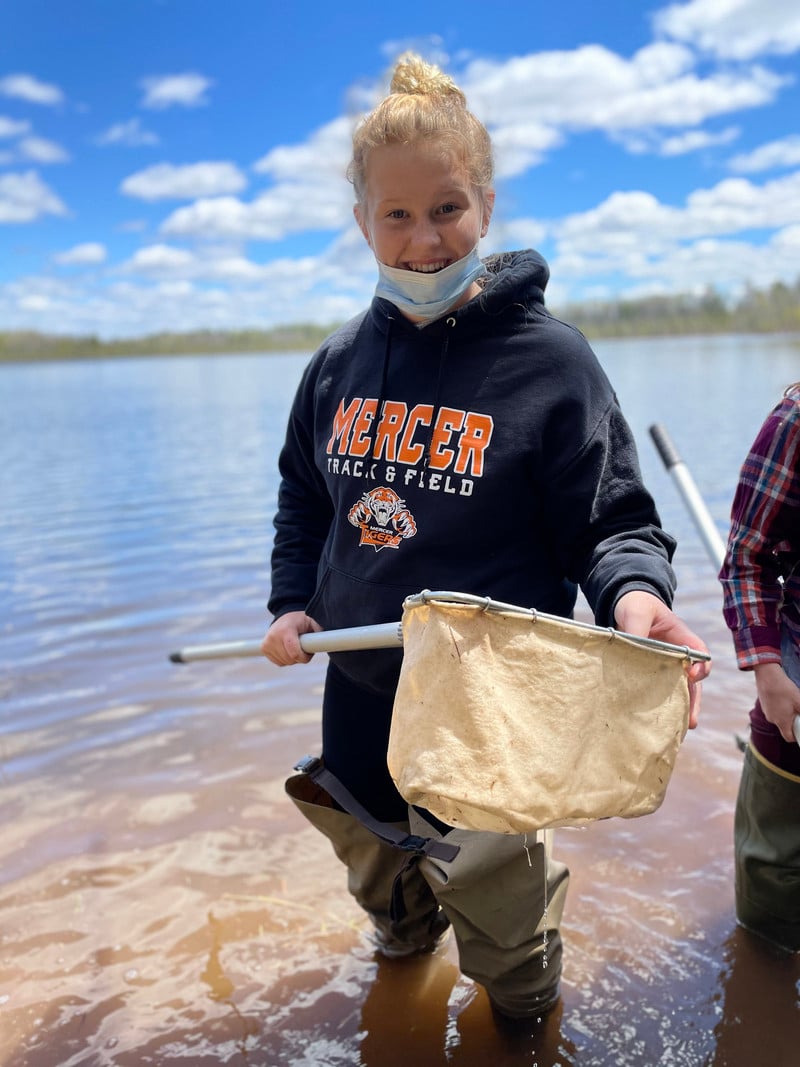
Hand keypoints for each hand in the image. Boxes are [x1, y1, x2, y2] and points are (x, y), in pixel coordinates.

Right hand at [261, 611, 321, 665]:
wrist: (286, 617)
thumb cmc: (302, 621)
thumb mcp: (313, 622)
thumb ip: (319, 631)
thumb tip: (330, 640)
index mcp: (286, 630)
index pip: (294, 653)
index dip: (304, 658)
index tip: (309, 654)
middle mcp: (273, 636)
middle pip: (290, 659)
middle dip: (300, 657)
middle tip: (304, 647)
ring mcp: (267, 643)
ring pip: (285, 662)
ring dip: (293, 658)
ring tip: (296, 646)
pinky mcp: (264, 648)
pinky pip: (279, 662)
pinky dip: (285, 659)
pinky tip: (288, 649)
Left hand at [614, 590, 710, 728]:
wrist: (624, 607)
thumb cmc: (636, 606)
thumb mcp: (636, 611)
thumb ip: (637, 627)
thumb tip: (635, 647)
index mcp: (682, 637)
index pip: (700, 654)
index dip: (701, 667)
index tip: (691, 676)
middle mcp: (678, 655)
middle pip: (693, 681)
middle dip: (694, 702)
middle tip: (692, 721)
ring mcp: (665, 666)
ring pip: (679, 691)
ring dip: (680, 710)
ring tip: (680, 730)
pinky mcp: (650, 674)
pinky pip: (659, 691)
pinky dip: (661, 706)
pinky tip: (657, 723)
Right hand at [753, 662, 799, 743]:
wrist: (767, 676)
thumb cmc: (784, 689)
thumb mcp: (799, 701)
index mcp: (782, 722)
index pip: (789, 738)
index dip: (796, 737)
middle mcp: (772, 719)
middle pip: (784, 727)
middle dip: (792, 722)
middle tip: (798, 712)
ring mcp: (767, 712)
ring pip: (779, 718)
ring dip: (786, 714)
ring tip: (791, 702)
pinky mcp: (764, 705)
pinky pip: (774, 711)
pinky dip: (779, 708)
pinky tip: (783, 698)